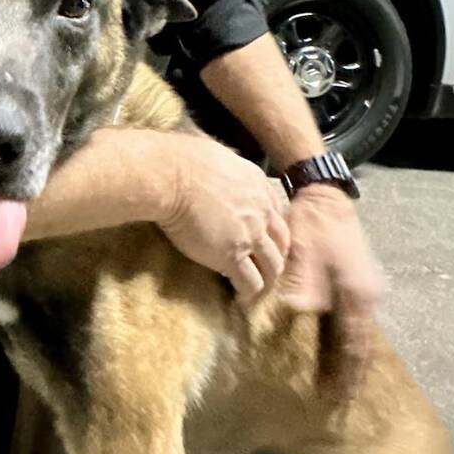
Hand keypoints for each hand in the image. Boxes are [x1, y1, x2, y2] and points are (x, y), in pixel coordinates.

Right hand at [158, 134, 290, 300]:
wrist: (171, 177)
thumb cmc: (182, 161)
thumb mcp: (217, 156)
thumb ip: (226, 170)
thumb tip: (215, 168)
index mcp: (258, 186)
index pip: (276, 216)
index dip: (271, 233)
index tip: (262, 243)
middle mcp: (261, 211)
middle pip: (281, 243)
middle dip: (276, 259)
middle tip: (265, 271)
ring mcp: (250, 235)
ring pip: (272, 267)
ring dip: (267, 281)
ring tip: (256, 292)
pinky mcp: (233, 256)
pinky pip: (250, 282)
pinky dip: (248, 294)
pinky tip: (240, 298)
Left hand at [279, 183, 383, 395]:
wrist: (324, 196)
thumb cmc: (312, 224)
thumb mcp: (302, 252)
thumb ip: (303, 283)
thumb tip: (300, 311)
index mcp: (357, 292)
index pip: (355, 344)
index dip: (348, 373)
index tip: (340, 399)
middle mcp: (368, 295)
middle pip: (360, 342)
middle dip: (350, 371)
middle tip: (339, 401)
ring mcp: (366, 288)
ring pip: (357, 332)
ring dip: (349, 356)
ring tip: (338, 384)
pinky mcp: (358, 282)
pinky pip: (354, 319)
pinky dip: (346, 338)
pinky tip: (336, 350)